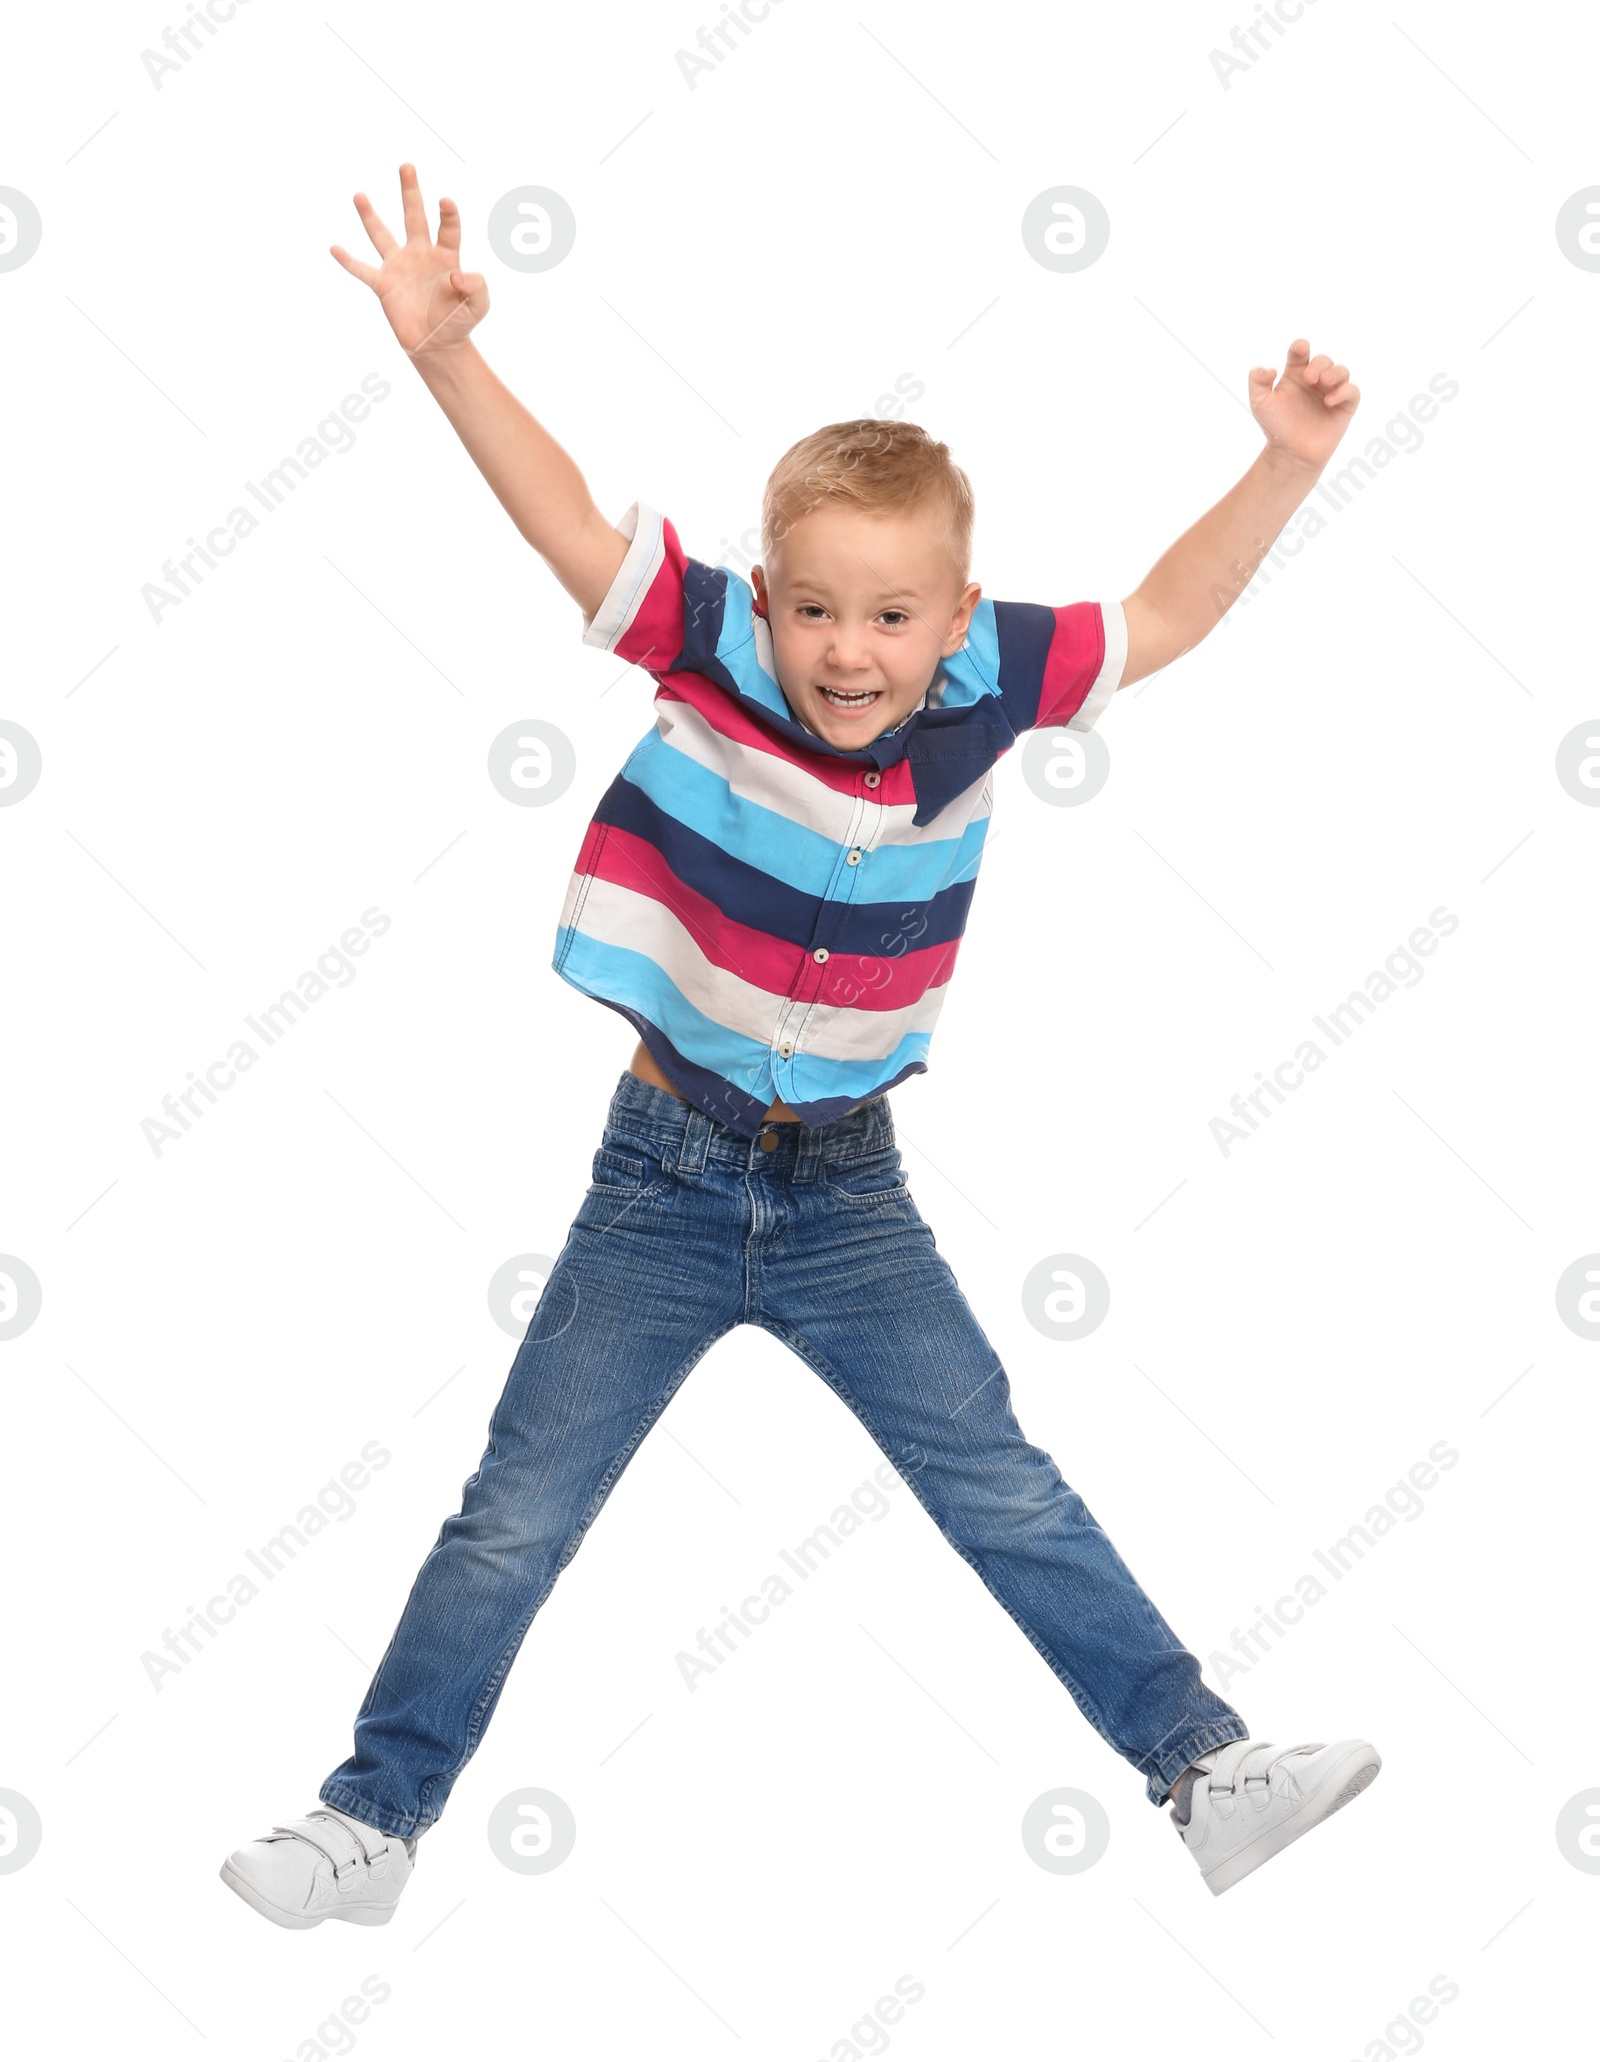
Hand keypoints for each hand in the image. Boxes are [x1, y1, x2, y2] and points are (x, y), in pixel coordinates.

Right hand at [331, 162, 488, 357]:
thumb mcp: (477, 307)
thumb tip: (457, 274)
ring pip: (382, 235)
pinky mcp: (384, 285)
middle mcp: (420, 254)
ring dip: (370, 217)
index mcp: (446, 256)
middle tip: (406, 166)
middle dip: (410, 192)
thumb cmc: (459, 322)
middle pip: (414, 216)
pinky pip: (363, 270)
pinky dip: (349, 261)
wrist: (438, 345)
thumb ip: (477, 288)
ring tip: (359, 195)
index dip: (448, 214)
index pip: (448, 228)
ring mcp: (399, 267)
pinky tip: (335, 248)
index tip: (445, 201)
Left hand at [1248, 339, 1358, 473]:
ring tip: (1324, 382)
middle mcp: (1315, 380)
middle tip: (1310, 377)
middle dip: (1319, 364)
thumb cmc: (1276, 427)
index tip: (1301, 348)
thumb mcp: (1259, 402)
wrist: (1290, 454)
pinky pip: (1352, 392)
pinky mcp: (1344, 406)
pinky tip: (1330, 400)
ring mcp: (1331, 392)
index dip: (1301, 346)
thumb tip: (1269, 368)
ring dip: (1335, 372)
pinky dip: (1344, 391)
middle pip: (1323, 360)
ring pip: (1341, 371)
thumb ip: (1257, 381)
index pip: (1300, 352)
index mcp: (1296, 374)